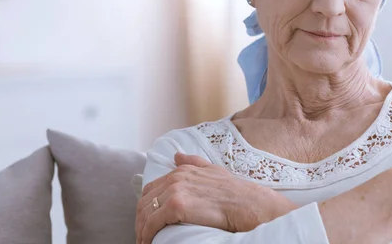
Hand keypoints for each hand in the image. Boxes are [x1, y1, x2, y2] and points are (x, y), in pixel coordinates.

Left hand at [135, 153, 296, 243]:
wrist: (251, 204)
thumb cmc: (237, 192)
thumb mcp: (214, 171)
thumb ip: (194, 163)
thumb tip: (177, 156)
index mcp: (183, 170)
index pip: (152, 188)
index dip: (146, 206)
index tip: (147, 222)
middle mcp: (176, 177)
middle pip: (145, 200)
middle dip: (140, 220)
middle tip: (143, 235)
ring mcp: (176, 190)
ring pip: (146, 212)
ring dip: (141, 230)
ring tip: (144, 242)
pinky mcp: (177, 206)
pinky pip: (152, 222)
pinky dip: (147, 234)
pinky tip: (148, 243)